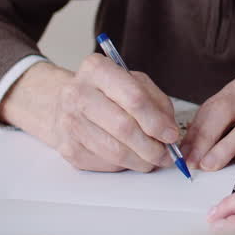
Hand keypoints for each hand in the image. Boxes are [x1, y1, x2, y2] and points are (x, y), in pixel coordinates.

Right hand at [0, 56, 178, 171]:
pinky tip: (131, 157)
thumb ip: (156, 103)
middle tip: (166, 155)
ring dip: (141, 160)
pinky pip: (105, 163)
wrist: (64, 103)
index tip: (171, 135)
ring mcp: (69, 122)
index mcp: (97, 69)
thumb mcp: (134, 83)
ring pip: (115, 151)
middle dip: (152, 147)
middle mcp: (77, 94)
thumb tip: (169, 132)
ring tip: (153, 159)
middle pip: (124, 128)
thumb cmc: (106, 92)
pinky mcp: (68, 148)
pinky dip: (124, 165)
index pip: (134, 98)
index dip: (157, 121)